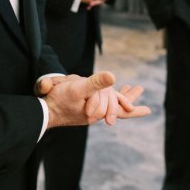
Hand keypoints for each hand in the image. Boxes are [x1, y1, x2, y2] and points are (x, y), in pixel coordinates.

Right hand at [35, 71, 150, 128]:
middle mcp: (94, 113)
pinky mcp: (79, 105)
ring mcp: (87, 109)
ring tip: (129, 88)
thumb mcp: (78, 88)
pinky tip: (100, 89)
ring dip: (118, 95)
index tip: (146, 108)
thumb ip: (95, 83)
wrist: (43, 110)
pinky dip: (102, 95)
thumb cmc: (59, 100)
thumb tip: (113, 76)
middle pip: (115, 106)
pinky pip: (96, 101)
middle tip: (138, 88)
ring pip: (107, 103)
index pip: (119, 109)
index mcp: (97, 111)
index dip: (131, 106)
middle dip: (126, 97)